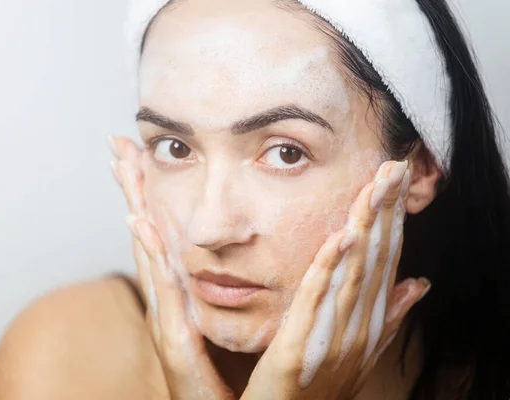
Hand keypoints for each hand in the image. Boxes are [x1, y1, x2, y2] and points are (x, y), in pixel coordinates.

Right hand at [109, 136, 233, 399]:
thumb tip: (252, 262)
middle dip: (134, 191)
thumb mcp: (238, 332)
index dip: (153, 200)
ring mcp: (167, 321)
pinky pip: (163, 291)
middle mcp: (170, 306)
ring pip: (148, 254)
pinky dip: (151, 256)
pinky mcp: (175, 342)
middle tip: (119, 148)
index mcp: (185, 301)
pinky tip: (141, 222)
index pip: (167, 240)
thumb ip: (241, 300)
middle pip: (149, 237)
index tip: (143, 158)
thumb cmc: (233, 383)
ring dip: (134, 207)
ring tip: (122, 167)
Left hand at [241, 160, 430, 399]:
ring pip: (353, 273)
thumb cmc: (322, 386)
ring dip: (364, 228)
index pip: (387, 260)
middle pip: (375, 259)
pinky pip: (317, 302)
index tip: (398, 182)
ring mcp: (334, 338)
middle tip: (394, 167)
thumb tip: (418, 283)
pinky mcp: (301, 348)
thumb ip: (388, 314)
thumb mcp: (361, 348)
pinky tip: (340, 237)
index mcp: (369, 322)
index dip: (395, 220)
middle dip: (386, 211)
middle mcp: (358, 327)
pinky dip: (329, 268)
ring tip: (375, 188)